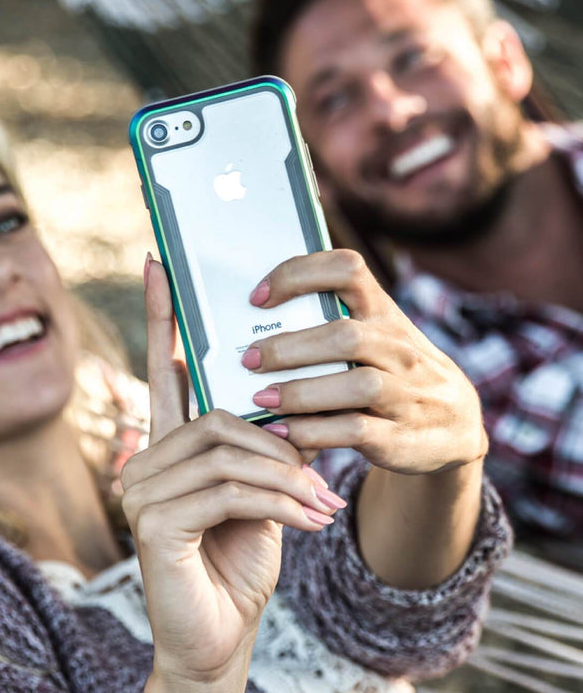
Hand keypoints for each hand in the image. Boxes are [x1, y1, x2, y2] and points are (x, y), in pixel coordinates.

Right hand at [122, 257, 345, 691]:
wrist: (219, 637)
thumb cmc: (237, 561)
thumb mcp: (263, 495)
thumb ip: (267, 447)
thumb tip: (298, 405)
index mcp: (169, 446)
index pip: (163, 368)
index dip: (161, 315)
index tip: (160, 264)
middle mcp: (145, 459)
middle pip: (215, 415)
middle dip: (276, 439)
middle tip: (319, 470)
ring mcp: (142, 490)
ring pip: (226, 451)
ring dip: (285, 477)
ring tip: (322, 506)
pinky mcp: (154, 522)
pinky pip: (227, 489)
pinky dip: (277, 502)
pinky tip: (307, 522)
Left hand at [244, 249, 487, 474]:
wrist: (456, 426)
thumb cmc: (392, 371)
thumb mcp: (373, 339)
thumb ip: (327, 326)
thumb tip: (251, 327)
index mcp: (383, 312)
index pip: (347, 270)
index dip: (299, 275)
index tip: (257, 296)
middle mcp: (399, 348)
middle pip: (345, 336)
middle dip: (290, 347)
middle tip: (250, 359)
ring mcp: (406, 393)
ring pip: (355, 384)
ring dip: (300, 392)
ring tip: (261, 398)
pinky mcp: (401, 437)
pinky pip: (355, 431)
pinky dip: (313, 431)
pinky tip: (283, 431)